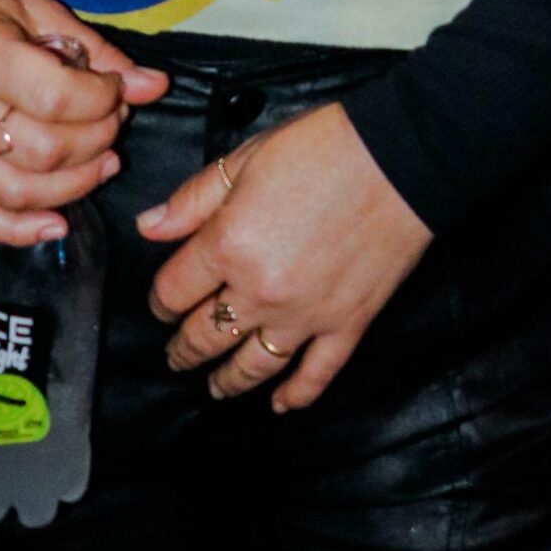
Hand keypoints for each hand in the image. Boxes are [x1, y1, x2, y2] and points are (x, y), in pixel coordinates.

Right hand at [0, 0, 168, 244]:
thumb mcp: (38, 6)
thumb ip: (95, 49)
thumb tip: (153, 85)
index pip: (54, 97)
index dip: (101, 100)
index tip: (118, 88)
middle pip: (42, 150)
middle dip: (96, 140)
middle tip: (115, 121)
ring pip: (18, 191)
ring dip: (74, 186)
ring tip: (104, 162)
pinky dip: (21, 229)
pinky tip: (58, 223)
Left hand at [140, 102, 431, 410]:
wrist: (402, 157)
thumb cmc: (324, 147)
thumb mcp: (248, 158)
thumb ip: (194, 198)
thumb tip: (148, 228)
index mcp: (229, 245)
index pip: (174, 292)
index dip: (160, 301)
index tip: (162, 303)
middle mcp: (259, 292)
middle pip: (205, 336)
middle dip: (184, 348)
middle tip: (177, 354)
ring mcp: (304, 316)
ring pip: (252, 366)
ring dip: (227, 380)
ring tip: (214, 386)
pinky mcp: (347, 326)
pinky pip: (316, 375)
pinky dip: (296, 395)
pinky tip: (281, 404)